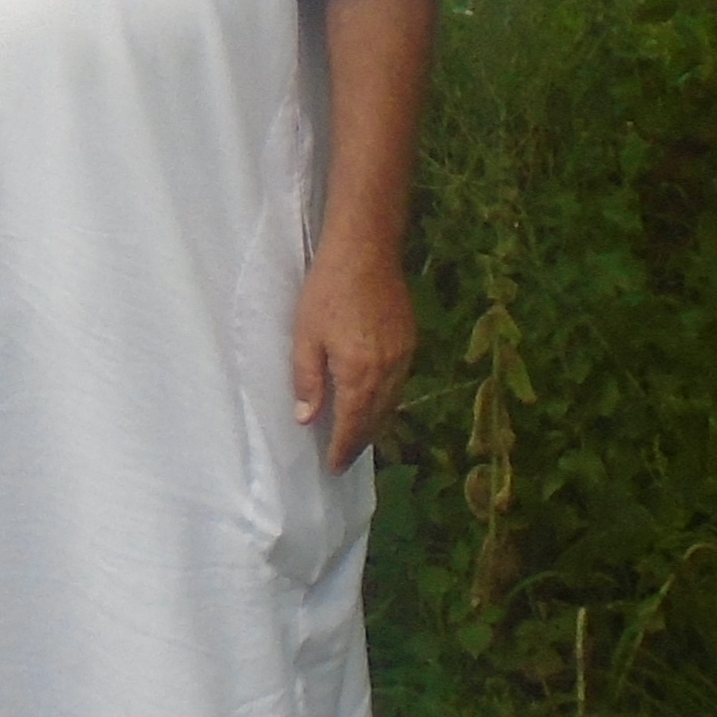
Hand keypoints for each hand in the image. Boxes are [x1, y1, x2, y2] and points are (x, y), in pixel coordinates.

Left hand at [289, 245, 413, 473]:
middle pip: (375, 419)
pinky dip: (387, 401)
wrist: (366, 249)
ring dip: (375, 424)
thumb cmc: (327, 290)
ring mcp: (403, 356)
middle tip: (344, 457)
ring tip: (358, 437)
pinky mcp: (410, 341)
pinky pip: (400, 383)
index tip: (333, 467)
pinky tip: (375, 401)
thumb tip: (308, 419)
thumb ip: (308, 381)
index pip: (351, 424)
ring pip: (391, 403)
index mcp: (359, 373)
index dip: (342, 448)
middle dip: (359, 442)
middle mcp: (387, 371)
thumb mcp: (306, 336)